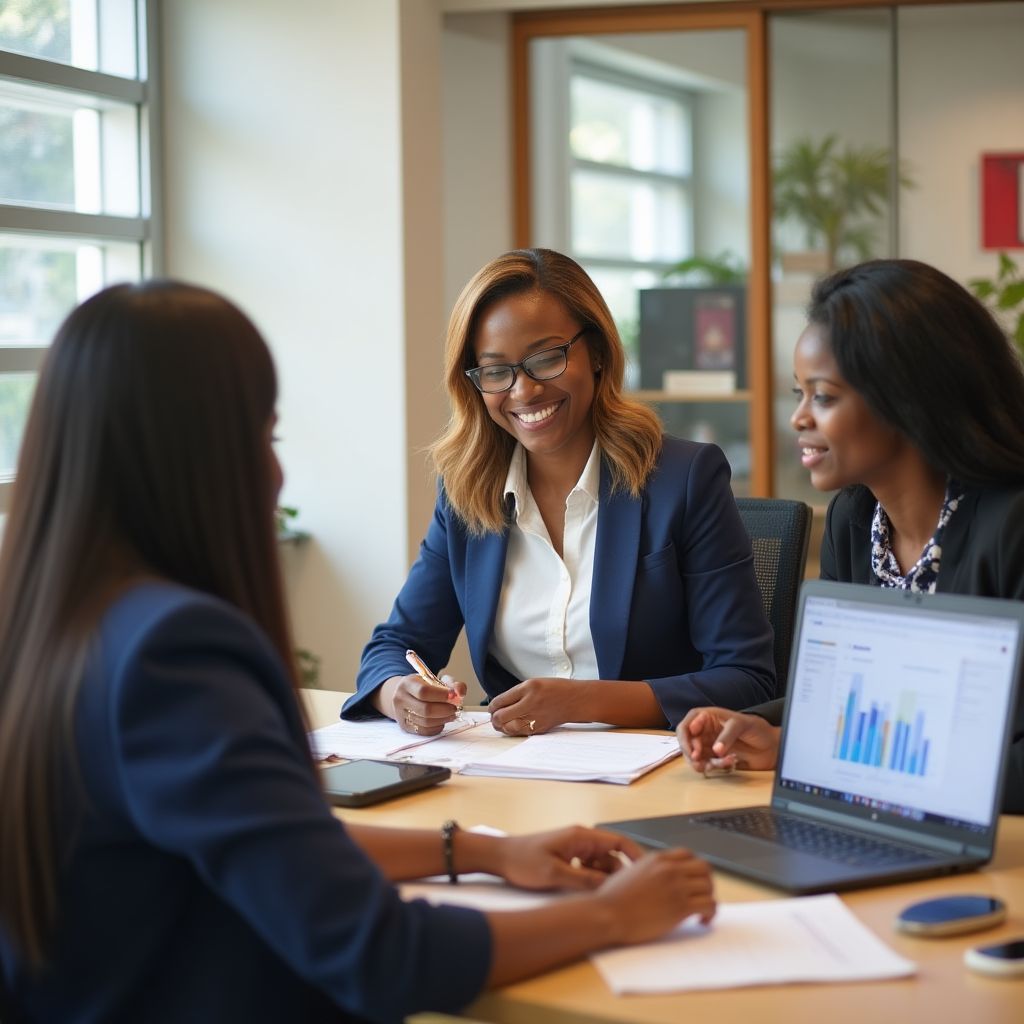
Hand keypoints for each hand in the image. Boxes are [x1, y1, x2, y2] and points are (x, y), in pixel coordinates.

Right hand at [378, 673, 467, 735]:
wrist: (406, 695)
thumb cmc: (423, 686)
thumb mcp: (436, 680)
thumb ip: (451, 684)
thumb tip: (460, 692)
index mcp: (407, 683)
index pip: (423, 691)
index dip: (441, 695)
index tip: (453, 696)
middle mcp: (400, 699)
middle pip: (425, 709)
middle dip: (444, 709)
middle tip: (454, 708)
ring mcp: (401, 714)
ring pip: (425, 722)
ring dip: (443, 719)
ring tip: (451, 714)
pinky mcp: (405, 726)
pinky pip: (424, 731)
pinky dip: (437, 727)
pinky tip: (442, 721)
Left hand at [488, 677, 584, 734]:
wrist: (576, 700)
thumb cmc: (556, 689)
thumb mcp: (534, 683)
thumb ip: (517, 693)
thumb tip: (499, 705)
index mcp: (528, 688)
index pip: (501, 700)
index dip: (492, 706)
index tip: (491, 707)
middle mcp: (530, 703)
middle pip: (501, 716)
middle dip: (494, 717)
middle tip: (494, 716)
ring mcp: (535, 717)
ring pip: (507, 727)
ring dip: (501, 726)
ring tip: (501, 723)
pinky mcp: (539, 728)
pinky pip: (519, 732)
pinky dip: (511, 730)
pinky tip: (511, 726)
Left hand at [490, 827, 645, 891]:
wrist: (499, 857)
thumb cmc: (523, 861)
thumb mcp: (555, 875)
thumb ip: (583, 881)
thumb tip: (609, 889)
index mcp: (581, 836)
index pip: (619, 842)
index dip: (636, 856)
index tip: (648, 873)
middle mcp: (580, 839)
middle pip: (611, 856)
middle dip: (619, 874)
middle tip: (625, 895)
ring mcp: (574, 848)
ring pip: (600, 864)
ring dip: (603, 879)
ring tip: (606, 897)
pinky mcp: (566, 858)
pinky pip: (588, 868)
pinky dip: (592, 879)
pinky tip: (587, 894)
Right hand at [596, 849, 715, 943]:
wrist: (608, 914)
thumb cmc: (612, 898)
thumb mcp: (629, 872)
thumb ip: (646, 870)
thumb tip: (653, 879)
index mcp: (657, 859)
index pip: (688, 854)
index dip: (694, 868)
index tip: (692, 880)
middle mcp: (669, 869)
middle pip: (704, 867)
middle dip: (706, 881)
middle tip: (702, 895)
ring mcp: (676, 887)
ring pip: (709, 886)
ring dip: (709, 898)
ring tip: (702, 911)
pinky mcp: (680, 907)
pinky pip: (710, 905)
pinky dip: (711, 914)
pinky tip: (702, 921)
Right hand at [676, 707, 779, 772]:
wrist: (771, 746)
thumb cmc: (757, 728)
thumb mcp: (741, 725)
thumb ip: (727, 735)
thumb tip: (715, 750)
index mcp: (707, 717)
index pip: (687, 726)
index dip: (686, 738)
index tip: (694, 750)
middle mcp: (705, 731)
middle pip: (686, 743)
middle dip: (691, 753)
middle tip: (699, 760)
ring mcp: (709, 746)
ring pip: (694, 757)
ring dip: (703, 763)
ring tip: (720, 763)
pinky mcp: (715, 759)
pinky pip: (707, 766)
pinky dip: (714, 767)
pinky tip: (729, 763)